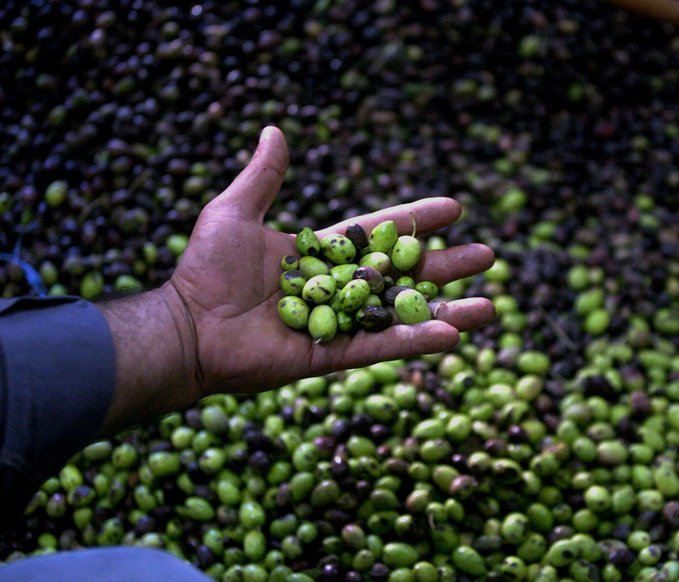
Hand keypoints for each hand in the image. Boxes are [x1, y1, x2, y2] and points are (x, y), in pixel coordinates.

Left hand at [99, 127, 494, 434]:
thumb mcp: (234, 212)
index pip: (381, 232)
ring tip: (490, 306)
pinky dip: (415, 341)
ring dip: (447, 309)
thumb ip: (263, 176)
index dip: (417, 220)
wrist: (189, 328)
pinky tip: (453, 334)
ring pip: (402, 315)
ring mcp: (339, 323)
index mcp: (322, 252)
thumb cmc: (205, 270)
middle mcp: (338, 288)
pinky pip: (381, 347)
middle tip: (488, 256)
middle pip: (404, 274)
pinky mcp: (332, 355)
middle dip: (447, 266)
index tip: (454, 207)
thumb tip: (274, 130)